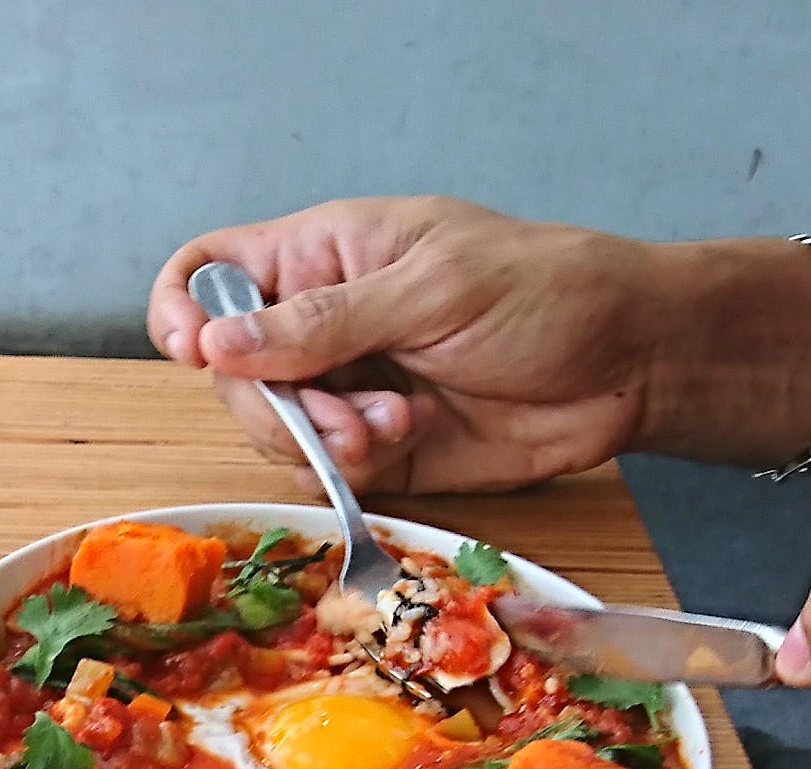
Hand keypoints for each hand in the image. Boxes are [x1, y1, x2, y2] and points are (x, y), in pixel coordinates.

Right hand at [146, 199, 678, 492]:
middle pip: (232, 374)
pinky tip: (408, 437)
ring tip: (395, 424)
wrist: (628, 363)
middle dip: (277, 403)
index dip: (182, 308)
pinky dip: (353, 467)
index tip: (196, 350)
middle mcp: (321, 323)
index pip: (210, 271)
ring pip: (275, 432)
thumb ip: (323, 320)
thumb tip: (218, 342)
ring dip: (323, 439)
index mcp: (323, 254)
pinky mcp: (380, 448)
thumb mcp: (430, 288)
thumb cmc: (544, 291)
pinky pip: (324, 472)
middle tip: (346, 414)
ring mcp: (348, 389)